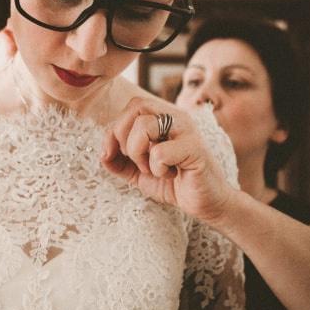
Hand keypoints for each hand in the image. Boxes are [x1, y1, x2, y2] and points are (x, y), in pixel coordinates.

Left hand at [101, 97, 234, 222]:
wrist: (206, 203)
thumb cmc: (174, 183)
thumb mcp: (138, 172)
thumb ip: (118, 161)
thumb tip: (103, 154)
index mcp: (163, 118)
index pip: (131, 107)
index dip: (114, 129)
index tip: (112, 154)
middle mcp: (176, 117)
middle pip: (136, 106)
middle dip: (123, 137)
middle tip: (137, 160)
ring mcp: (187, 131)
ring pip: (144, 126)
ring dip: (138, 153)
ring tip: (153, 168)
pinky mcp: (194, 149)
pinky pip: (159, 152)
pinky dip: (157, 169)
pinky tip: (171, 175)